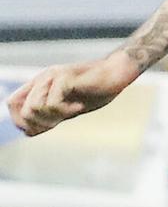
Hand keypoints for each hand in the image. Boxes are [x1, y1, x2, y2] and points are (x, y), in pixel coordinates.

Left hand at [7, 53, 137, 136]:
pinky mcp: (64, 78)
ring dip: (52, 118)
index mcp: (39, 84)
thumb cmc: (96, 90)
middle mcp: (42, 78)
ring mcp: (51, 76)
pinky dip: (66, 110)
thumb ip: (49, 116)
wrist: (116, 74)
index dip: (21, 121)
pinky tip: (80, 106)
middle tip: (58, 122)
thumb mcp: (68, 108)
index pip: (12, 104)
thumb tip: (28, 132)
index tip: (41, 129)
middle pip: (21, 109)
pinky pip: (52, 104)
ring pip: (33, 108)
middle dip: (39, 123)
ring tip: (71, 113)